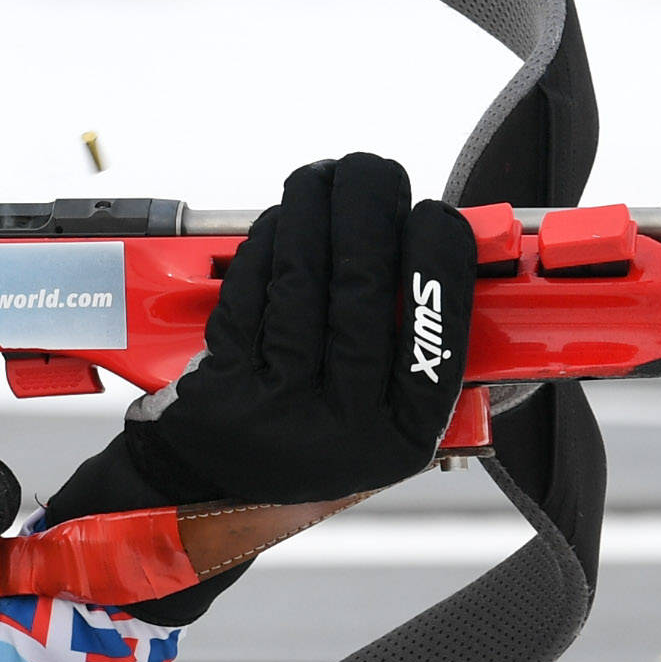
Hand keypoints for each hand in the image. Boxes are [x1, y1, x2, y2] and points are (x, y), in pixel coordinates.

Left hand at [45, 153, 473, 617]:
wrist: (208, 491)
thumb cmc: (310, 435)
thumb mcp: (383, 418)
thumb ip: (421, 345)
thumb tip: (452, 240)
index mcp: (401, 438)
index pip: (437, 336)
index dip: (438, 261)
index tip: (436, 215)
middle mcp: (340, 430)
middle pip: (362, 287)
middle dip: (370, 206)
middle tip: (373, 170)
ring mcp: (273, 407)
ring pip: (300, 274)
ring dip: (316, 205)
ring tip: (327, 176)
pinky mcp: (219, 380)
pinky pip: (252, 285)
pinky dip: (272, 238)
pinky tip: (287, 218)